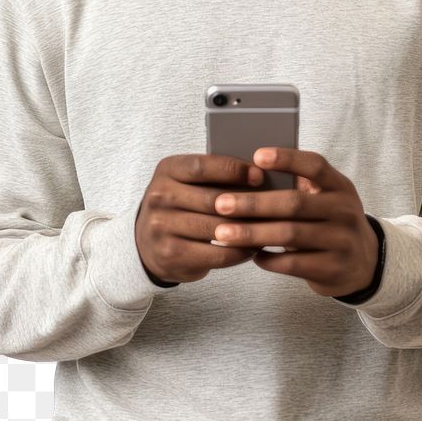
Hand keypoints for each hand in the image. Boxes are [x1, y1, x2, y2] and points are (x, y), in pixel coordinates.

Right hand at [134, 153, 265, 284]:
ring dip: (247, 229)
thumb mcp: (187, 182)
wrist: (146, 243)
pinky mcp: (170, 254)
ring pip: (215, 228)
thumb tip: (260, 173)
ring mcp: (161, 227)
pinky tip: (253, 248)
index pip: (202, 167)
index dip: (233, 170)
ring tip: (271, 227)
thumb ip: (214, 176)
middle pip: (212, 199)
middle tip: (275, 205)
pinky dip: (238, 251)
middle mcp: (159, 196)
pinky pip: (214, 254)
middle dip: (246, 203)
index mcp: (167, 170)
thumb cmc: (181, 205)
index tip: (260, 175)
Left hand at [212, 146, 378, 297]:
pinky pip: (293, 263)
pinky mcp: (333, 269)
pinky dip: (268, 259)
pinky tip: (251, 255)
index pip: (314, 165)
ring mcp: (342, 241)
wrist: (365, 262)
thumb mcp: (326, 198)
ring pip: (290, 234)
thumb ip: (298, 186)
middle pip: (294, 203)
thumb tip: (248, 173)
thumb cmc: (329, 221)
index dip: (287, 158)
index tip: (256, 156)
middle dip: (254, 203)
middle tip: (221, 204)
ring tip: (224, 233)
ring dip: (252, 233)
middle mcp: (344, 210)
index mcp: (340, 186)